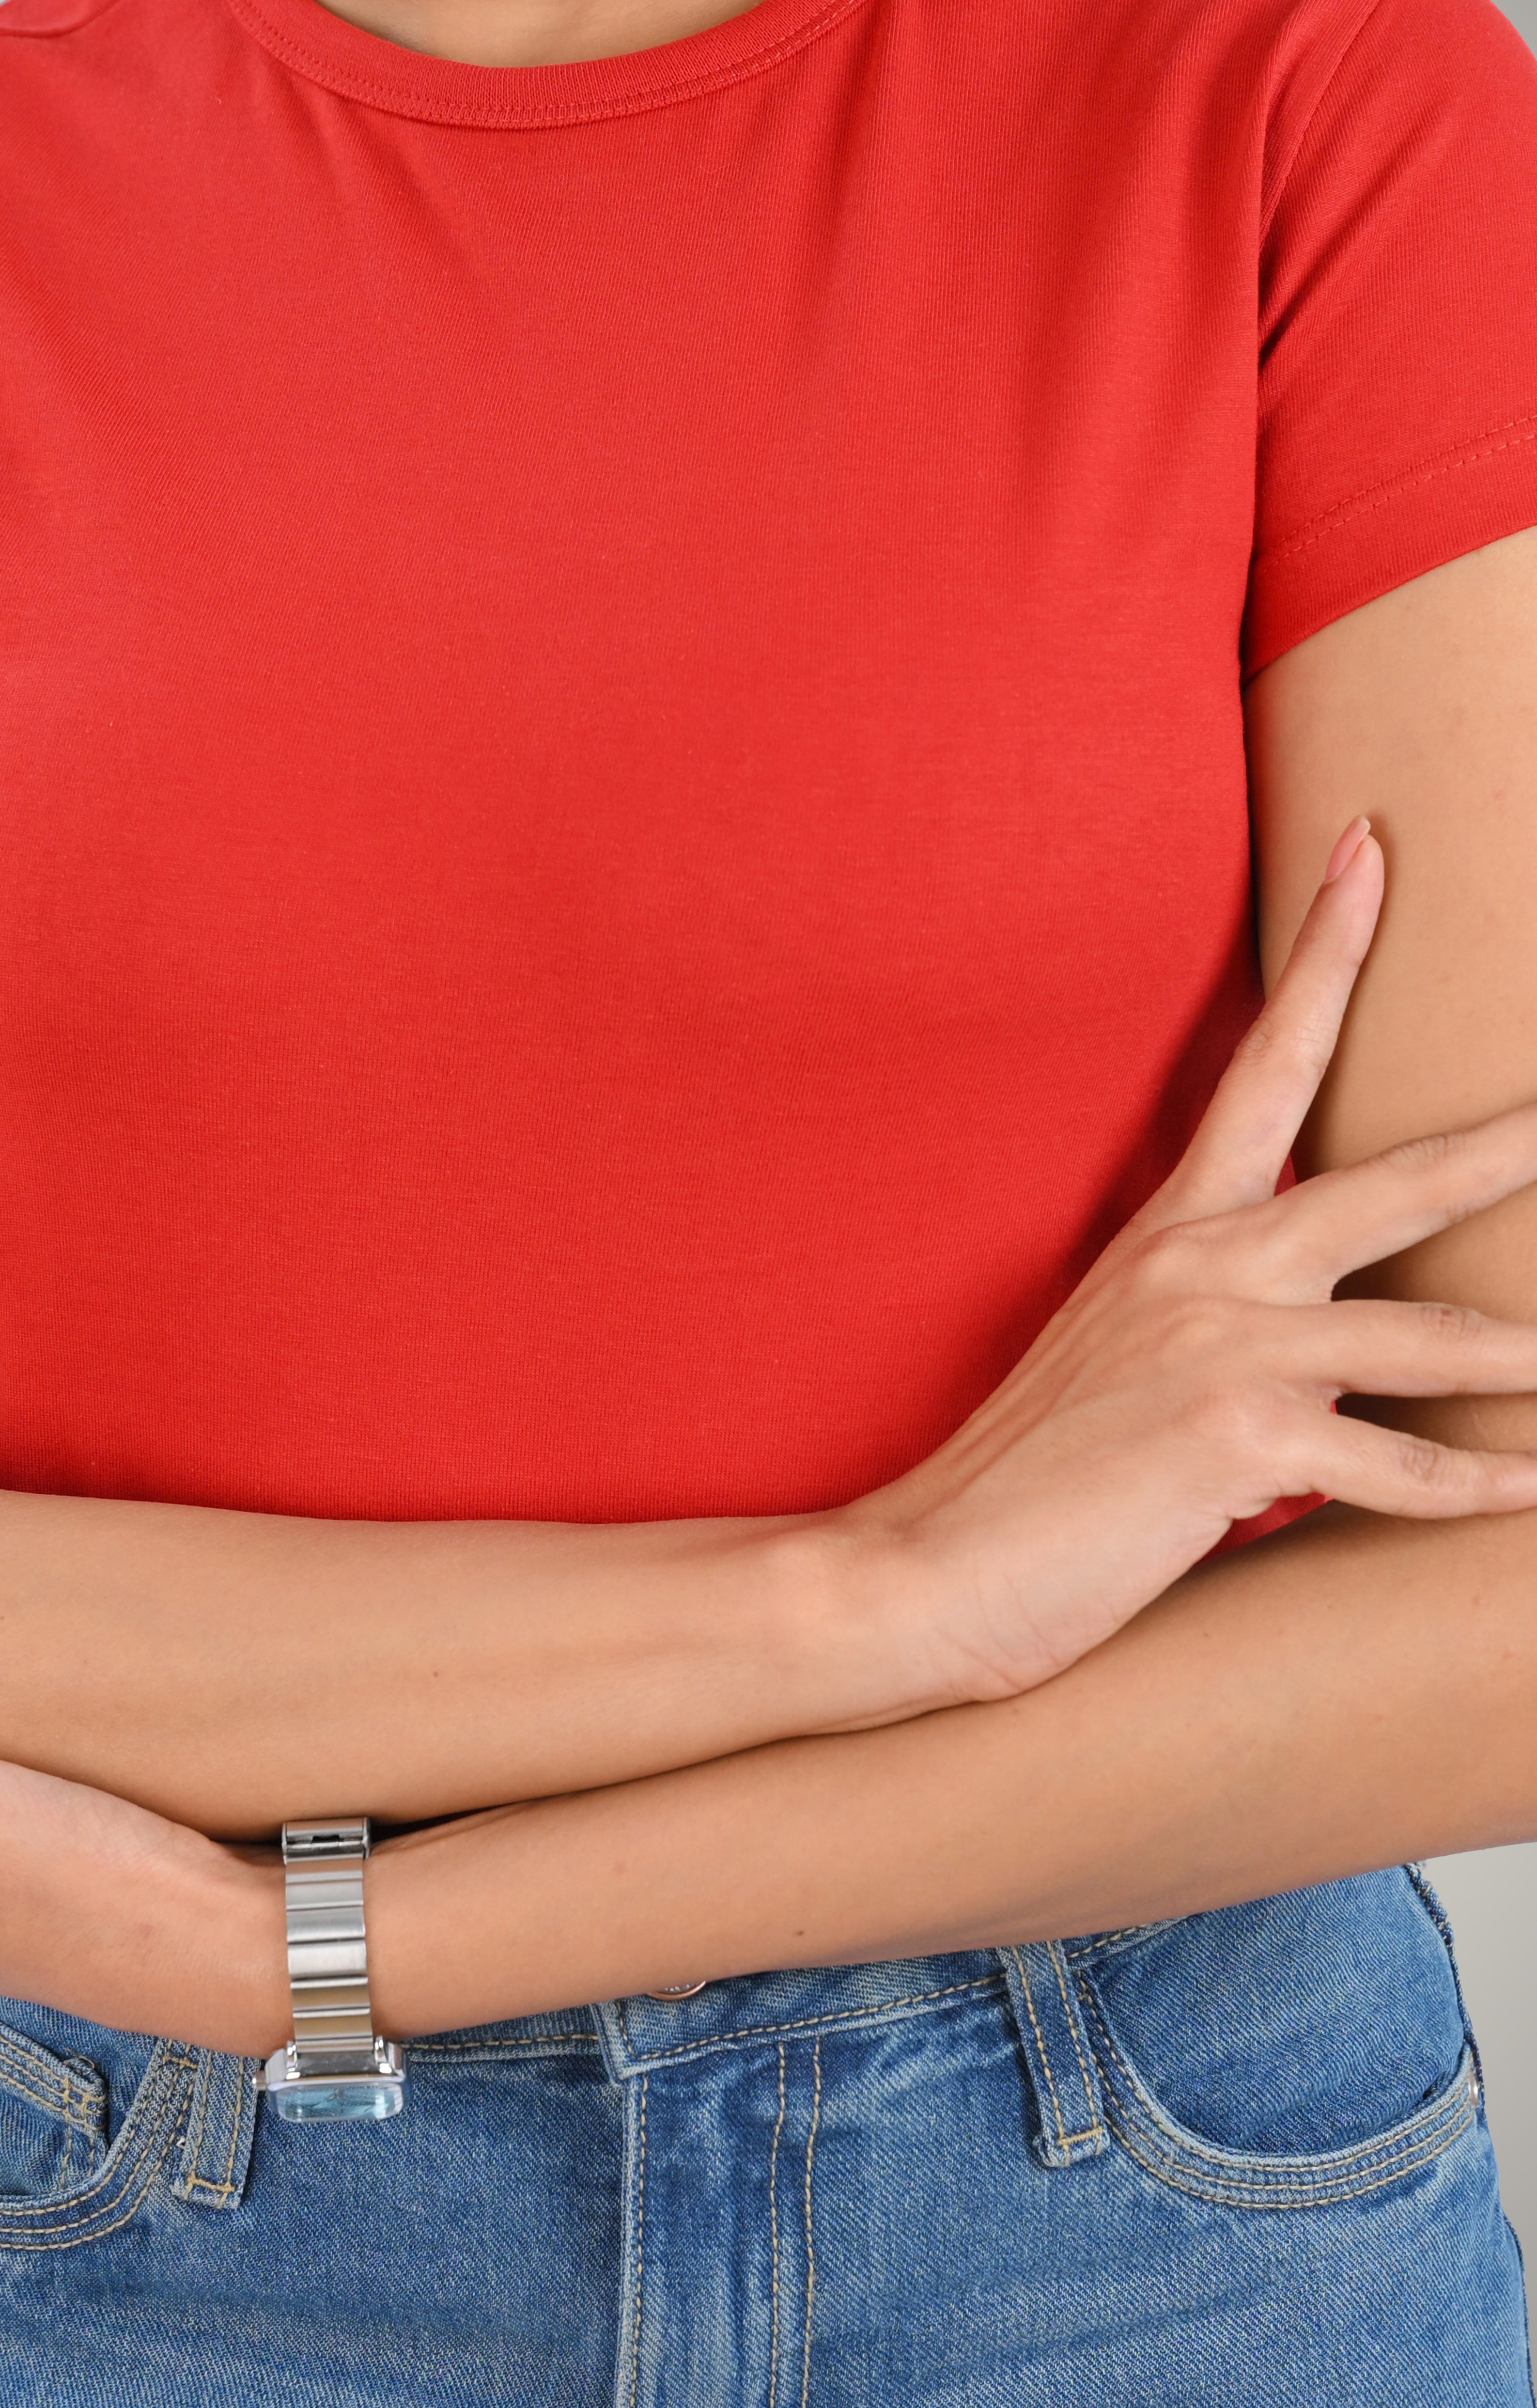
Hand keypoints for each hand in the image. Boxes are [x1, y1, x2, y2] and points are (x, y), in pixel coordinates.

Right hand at [841, 818, 1536, 1713]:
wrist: (935, 1560)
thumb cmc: (1036, 1473)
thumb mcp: (1126, 1353)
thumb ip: (1223, 1318)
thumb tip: (1326, 1346)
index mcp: (1176, 1230)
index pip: (1267, 1061)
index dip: (1328, 951)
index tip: (1369, 852)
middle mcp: (1205, 1264)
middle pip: (1400, 1181)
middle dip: (1514, 1144)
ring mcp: (1225, 1345)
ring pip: (1434, 1338)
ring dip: (1528, 1361)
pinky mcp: (1241, 1438)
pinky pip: (1401, 1465)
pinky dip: (1478, 1488)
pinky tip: (1530, 1490)